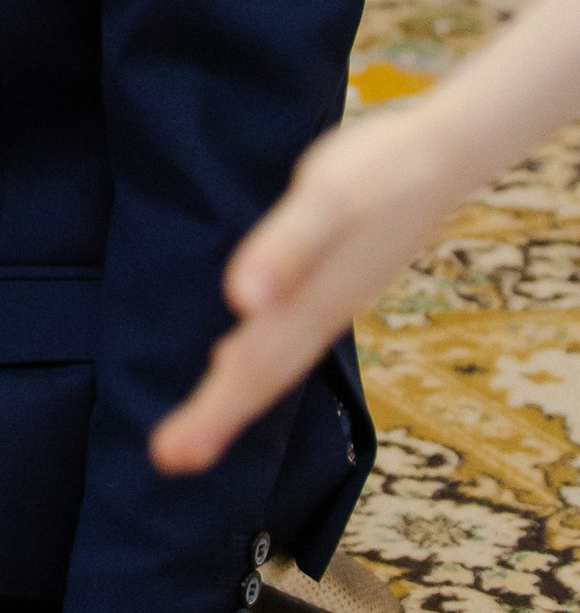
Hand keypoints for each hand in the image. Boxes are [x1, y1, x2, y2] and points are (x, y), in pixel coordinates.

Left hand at [152, 99, 465, 478]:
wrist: (442, 154)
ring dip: (231, 395)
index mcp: (312, 303)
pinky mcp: (336, 281)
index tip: (171, 456)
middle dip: (215, 418)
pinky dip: (257, 356)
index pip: (254, 370)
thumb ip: (286, 248)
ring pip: (274, 358)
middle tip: (169, 458)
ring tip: (193, 433)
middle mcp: (321, 312)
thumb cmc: (379, 170)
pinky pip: (289, 333)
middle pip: (261, 375)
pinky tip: (233, 361)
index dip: (213, 413)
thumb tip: (242, 303)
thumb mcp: (329, 199)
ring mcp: (332, 300)